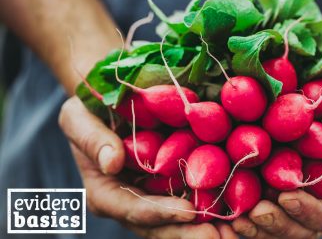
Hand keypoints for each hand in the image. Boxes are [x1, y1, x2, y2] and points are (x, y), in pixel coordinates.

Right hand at [59, 97, 235, 238]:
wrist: (111, 102)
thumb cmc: (89, 109)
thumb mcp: (78, 117)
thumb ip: (91, 139)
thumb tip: (112, 162)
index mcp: (105, 191)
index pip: (131, 208)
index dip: (159, 213)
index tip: (189, 212)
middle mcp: (130, 201)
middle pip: (159, 225)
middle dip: (188, 233)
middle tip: (219, 237)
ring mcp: (153, 196)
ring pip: (179, 221)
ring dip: (205, 228)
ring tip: (234, 232)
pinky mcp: (173, 185)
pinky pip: (193, 200)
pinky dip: (213, 208)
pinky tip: (237, 211)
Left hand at [231, 120, 321, 237]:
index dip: (308, 210)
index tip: (287, 197)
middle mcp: (320, 207)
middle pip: (299, 230)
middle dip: (277, 224)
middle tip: (255, 214)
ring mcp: (296, 203)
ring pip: (276, 227)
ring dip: (256, 227)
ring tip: (236, 219)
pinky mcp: (272, 193)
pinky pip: (257, 210)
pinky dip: (242, 213)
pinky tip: (224, 211)